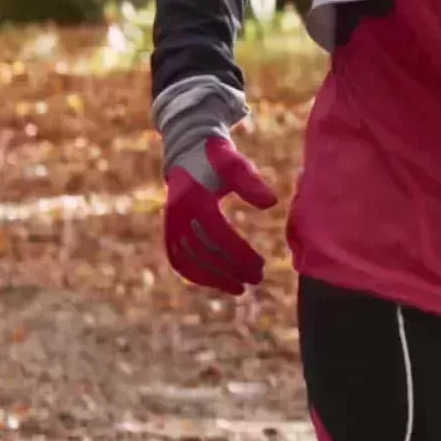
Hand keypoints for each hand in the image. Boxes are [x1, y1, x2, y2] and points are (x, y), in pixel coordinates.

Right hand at [162, 132, 280, 294]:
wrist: (189, 151)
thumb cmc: (219, 158)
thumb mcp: (237, 165)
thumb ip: (252, 182)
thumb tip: (271, 204)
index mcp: (194, 198)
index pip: (217, 233)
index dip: (239, 253)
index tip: (261, 265)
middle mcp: (177, 214)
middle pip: (202, 251)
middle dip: (230, 270)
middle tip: (256, 279)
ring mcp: (169, 224)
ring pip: (188, 261)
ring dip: (213, 278)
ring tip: (240, 288)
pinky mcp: (169, 231)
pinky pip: (178, 259)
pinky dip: (196, 275)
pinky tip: (219, 283)